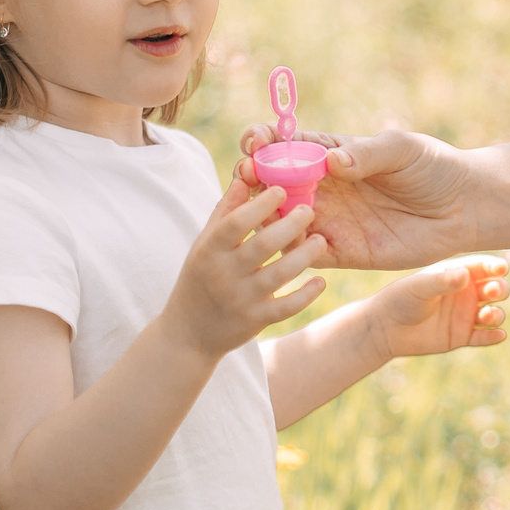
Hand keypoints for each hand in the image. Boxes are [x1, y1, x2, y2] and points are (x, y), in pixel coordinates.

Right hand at [166, 175, 328, 356]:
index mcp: (209, 250)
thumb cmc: (201, 277)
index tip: (281, 190)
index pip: (235, 223)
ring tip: (320, 241)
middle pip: (262, 246)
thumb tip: (244, 177)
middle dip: (289, 226)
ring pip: (279, 275)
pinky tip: (320, 280)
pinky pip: (286, 307)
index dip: (259, 205)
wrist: (189, 332)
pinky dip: (305, 295)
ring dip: (303, 257)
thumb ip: (225, 212)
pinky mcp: (255, 321)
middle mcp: (224, 274)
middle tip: (309, 210)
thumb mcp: (205, 244)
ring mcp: (240, 299)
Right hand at [237, 126, 474, 269]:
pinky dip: (291, 250)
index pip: (281, 145)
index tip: (254, 143)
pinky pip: (304, 255)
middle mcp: (320, 188)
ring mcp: (327, 220)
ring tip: (266, 211)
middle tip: (247, 177)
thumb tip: (332, 160)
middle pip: (269, 184)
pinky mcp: (340, 253)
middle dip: (251, 179)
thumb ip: (365, 153)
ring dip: (263, 217)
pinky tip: (298, 242)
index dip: (260, 142)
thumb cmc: (434, 168)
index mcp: (328, 153)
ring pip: (278, 221)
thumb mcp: (400, 150)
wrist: (465, 208)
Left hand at [369, 256, 509, 358]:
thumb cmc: (400, 299)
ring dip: (497, 314)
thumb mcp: (420, 286)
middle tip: (492, 292)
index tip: (501, 268)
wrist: (385, 329)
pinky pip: (485, 337)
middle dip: (500, 289)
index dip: (495, 266)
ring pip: (494, 313)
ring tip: (486, 316)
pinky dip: (494, 336)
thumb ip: (442, 280)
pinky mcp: (463, 336)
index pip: (484, 266)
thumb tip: (466, 275)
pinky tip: (498, 335)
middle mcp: (465, 293)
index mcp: (456, 274)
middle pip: (496, 288)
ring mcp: (465, 315)